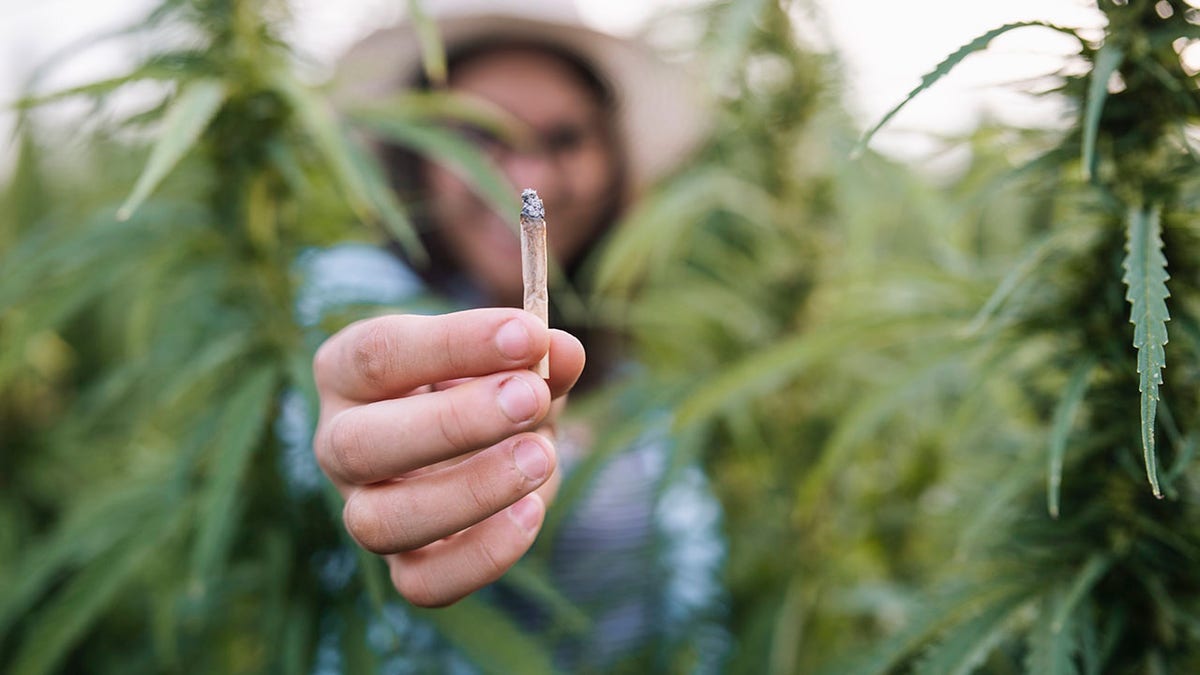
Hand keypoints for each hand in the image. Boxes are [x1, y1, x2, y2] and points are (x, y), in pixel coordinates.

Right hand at [312, 308, 585, 606]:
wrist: (488, 442)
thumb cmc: (488, 382)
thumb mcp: (512, 358)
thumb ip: (536, 353)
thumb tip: (563, 352)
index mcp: (347, 371)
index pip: (378, 352)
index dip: (455, 343)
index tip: (527, 334)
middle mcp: (338, 443)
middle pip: (358, 444)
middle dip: (453, 422)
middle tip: (531, 397)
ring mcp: (363, 510)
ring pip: (380, 523)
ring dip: (468, 492)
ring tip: (542, 457)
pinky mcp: (403, 564)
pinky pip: (422, 583)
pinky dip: (481, 555)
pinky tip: (531, 510)